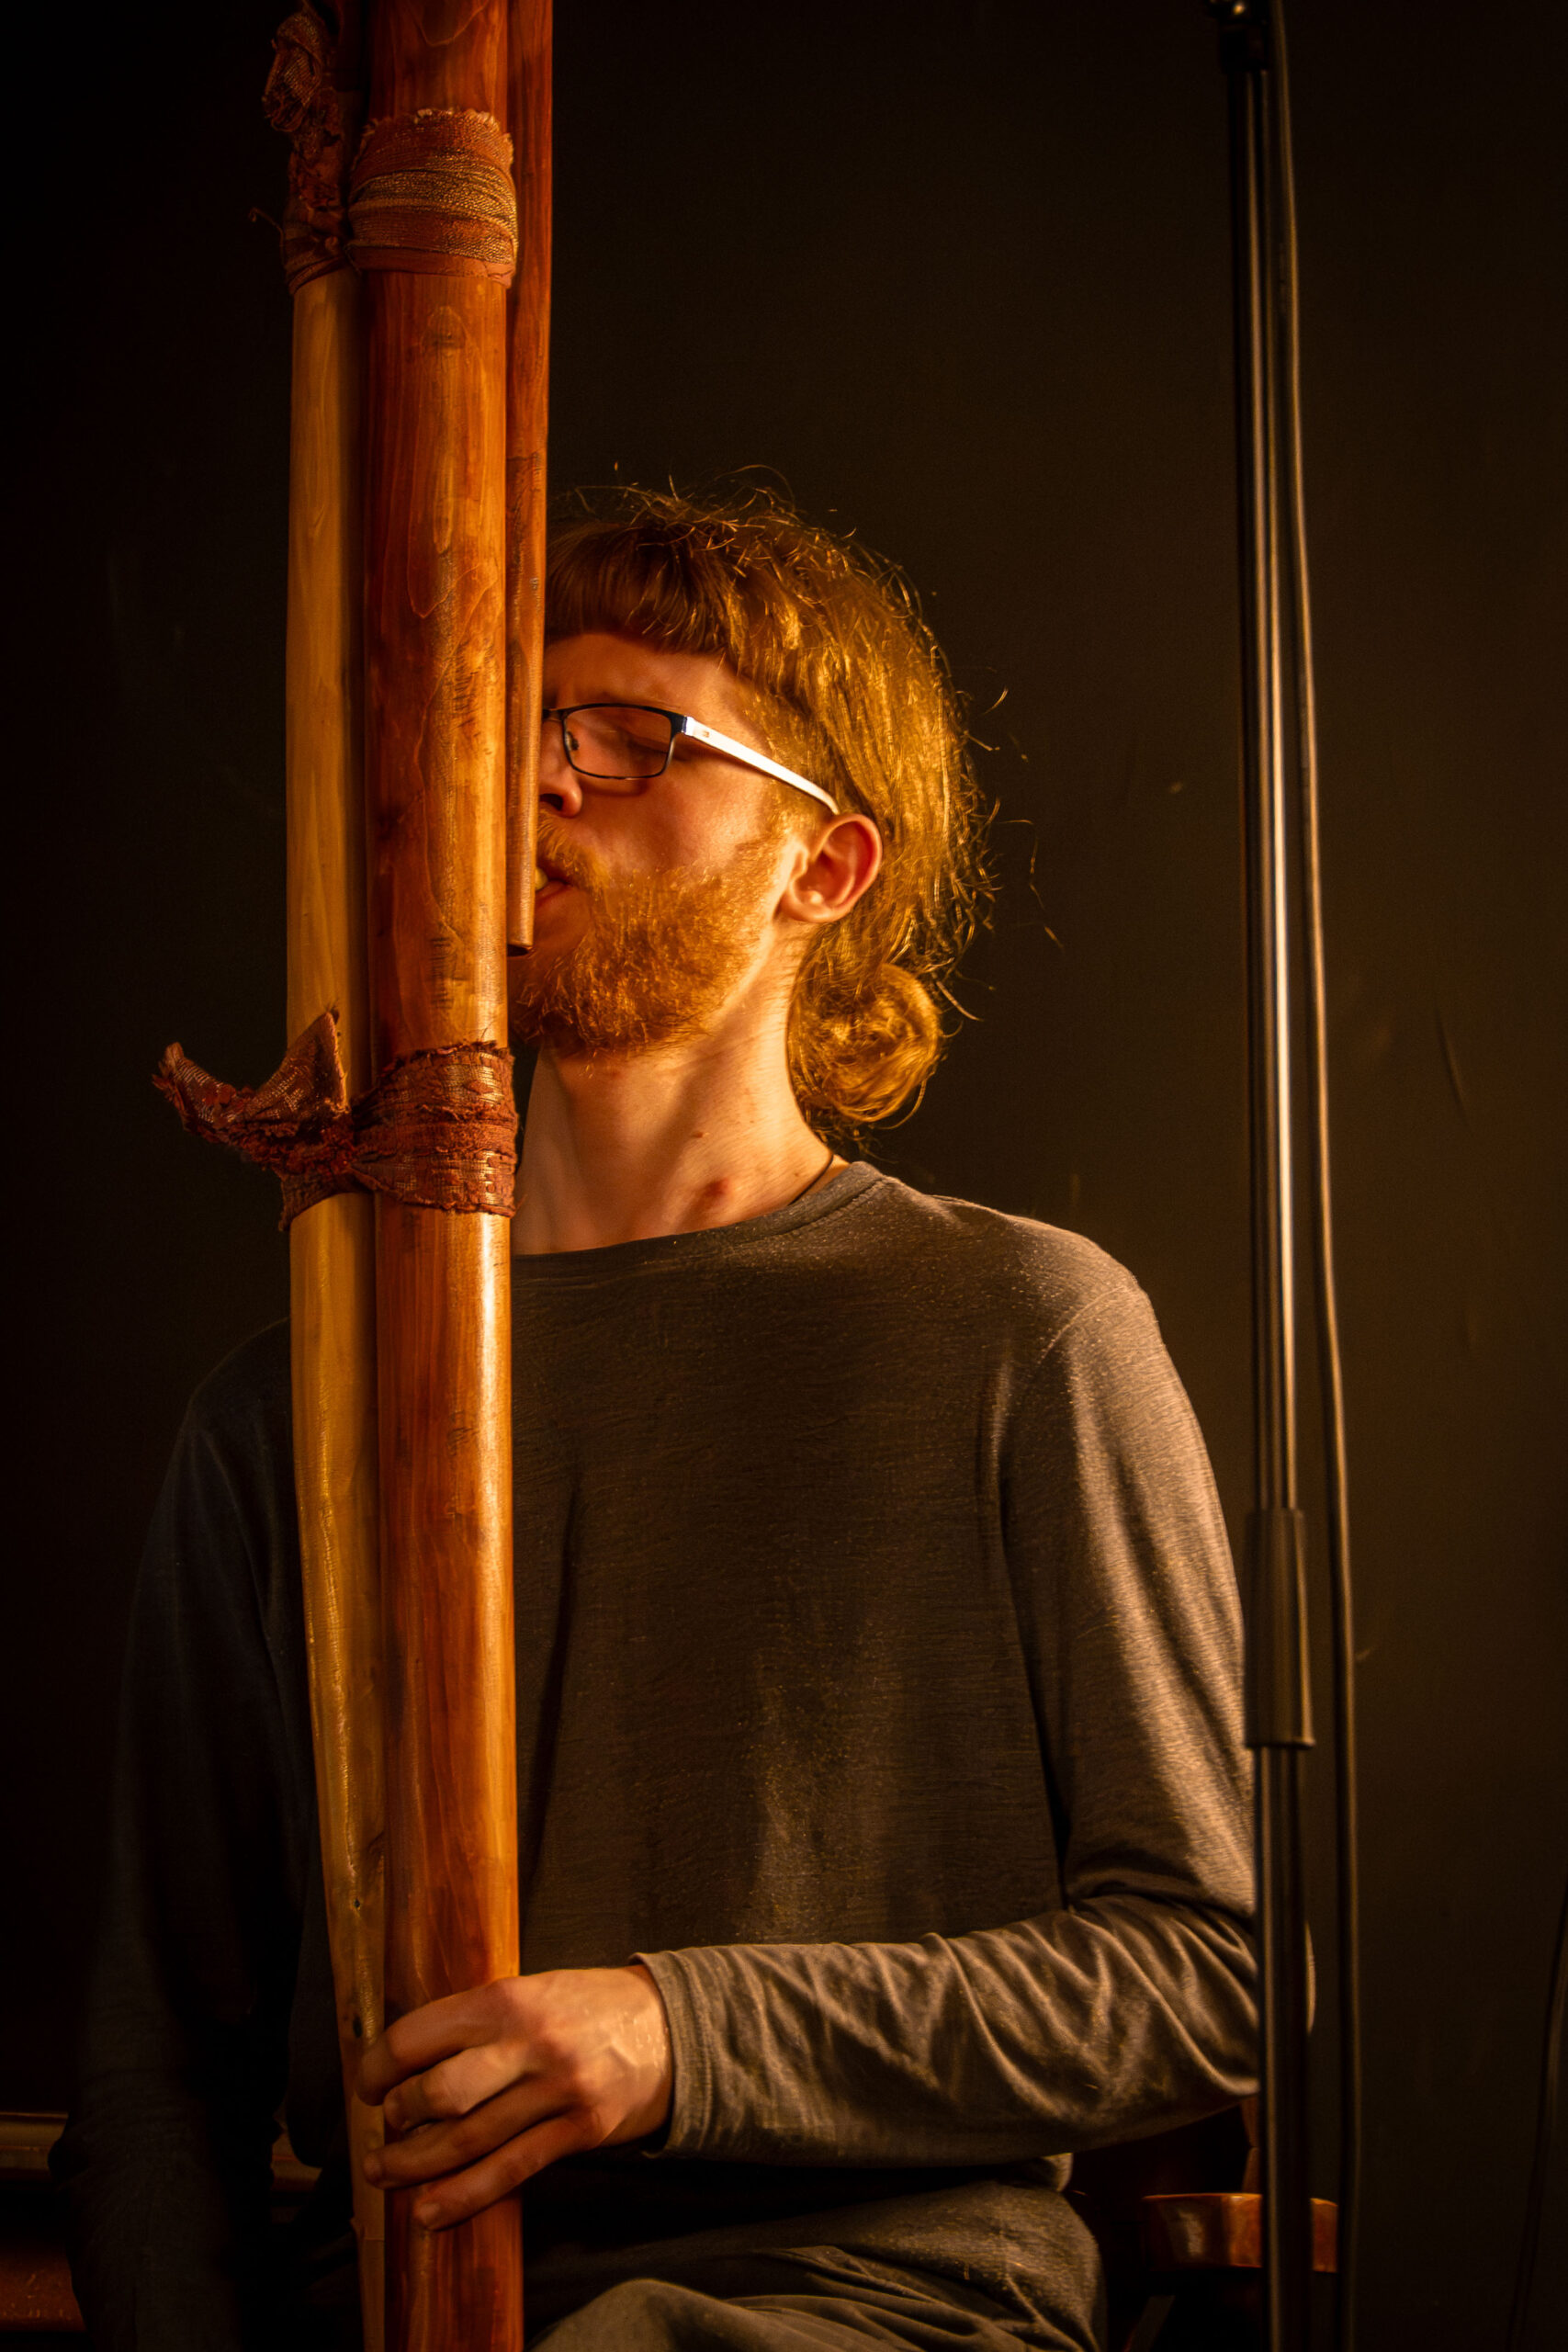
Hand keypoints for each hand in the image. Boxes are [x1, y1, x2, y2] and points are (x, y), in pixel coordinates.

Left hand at [357, 1964, 672, 2228]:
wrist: (671, 2026)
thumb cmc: (589, 2006)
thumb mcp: (533, 1990)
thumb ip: (480, 2019)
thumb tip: (410, 2060)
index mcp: (509, 1999)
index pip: (421, 2036)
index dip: (379, 2066)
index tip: (366, 2084)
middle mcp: (530, 2043)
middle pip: (441, 2093)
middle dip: (399, 2117)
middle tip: (386, 2125)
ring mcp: (557, 2091)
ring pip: (469, 2140)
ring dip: (416, 2164)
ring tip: (385, 2172)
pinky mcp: (579, 2131)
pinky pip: (510, 2171)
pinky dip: (464, 2196)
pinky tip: (430, 2210)